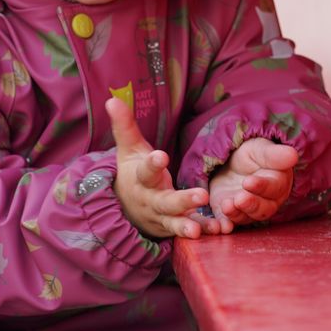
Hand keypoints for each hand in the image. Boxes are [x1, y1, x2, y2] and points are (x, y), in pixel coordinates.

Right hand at [106, 98, 211, 238]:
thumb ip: (125, 126)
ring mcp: (161, 218)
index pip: (146, 171)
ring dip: (187, 226)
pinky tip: (219, 229)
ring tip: (199, 230)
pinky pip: (187, 231)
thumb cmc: (132, 174)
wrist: (123, 210)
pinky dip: (204, 231)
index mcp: (141, 179)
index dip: (153, 163)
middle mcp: (150, 200)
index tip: (161, 156)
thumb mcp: (129, 150)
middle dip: (182, 200)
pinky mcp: (172, 228)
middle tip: (201, 196)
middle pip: (165, 202)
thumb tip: (111, 99)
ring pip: (174, 222)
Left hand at [207, 137, 298, 232]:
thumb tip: (293, 155)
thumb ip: (274, 155)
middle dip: (251, 204)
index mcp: (278, 183)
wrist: (231, 162)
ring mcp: (248, 209)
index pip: (273, 188)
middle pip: (263, 208)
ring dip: (237, 214)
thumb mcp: (260, 150)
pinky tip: (221, 226)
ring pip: (247, 217)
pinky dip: (225, 225)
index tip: (248, 182)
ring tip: (226, 205)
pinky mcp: (231, 214)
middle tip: (239, 198)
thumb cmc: (252, 155)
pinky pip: (229, 222)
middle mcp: (267, 201)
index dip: (262, 186)